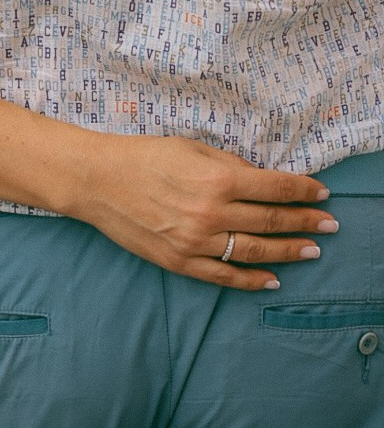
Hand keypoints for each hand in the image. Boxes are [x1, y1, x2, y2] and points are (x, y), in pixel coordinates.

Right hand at [73, 132, 337, 290]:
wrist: (98, 180)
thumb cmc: (143, 155)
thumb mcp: (190, 147)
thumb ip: (228, 164)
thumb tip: (260, 179)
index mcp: (217, 178)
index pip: (275, 187)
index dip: (303, 190)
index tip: (322, 193)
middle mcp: (212, 212)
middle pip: (271, 220)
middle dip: (306, 221)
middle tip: (330, 224)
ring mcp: (197, 241)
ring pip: (255, 252)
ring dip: (288, 252)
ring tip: (311, 250)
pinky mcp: (181, 262)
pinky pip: (225, 276)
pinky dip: (252, 280)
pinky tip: (272, 280)